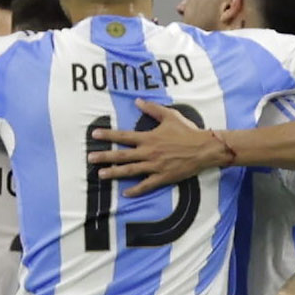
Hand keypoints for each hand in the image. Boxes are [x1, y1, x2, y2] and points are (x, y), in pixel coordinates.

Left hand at [89, 100, 222, 193]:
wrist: (204, 148)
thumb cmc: (188, 131)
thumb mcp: (170, 116)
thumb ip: (152, 109)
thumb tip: (137, 101)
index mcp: (149, 138)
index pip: (124, 136)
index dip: (108, 135)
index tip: (94, 135)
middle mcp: (149, 152)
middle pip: (122, 155)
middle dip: (104, 157)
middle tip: (90, 159)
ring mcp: (155, 166)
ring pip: (130, 171)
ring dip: (114, 173)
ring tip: (101, 175)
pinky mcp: (163, 177)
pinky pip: (146, 185)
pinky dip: (135, 190)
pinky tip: (125, 193)